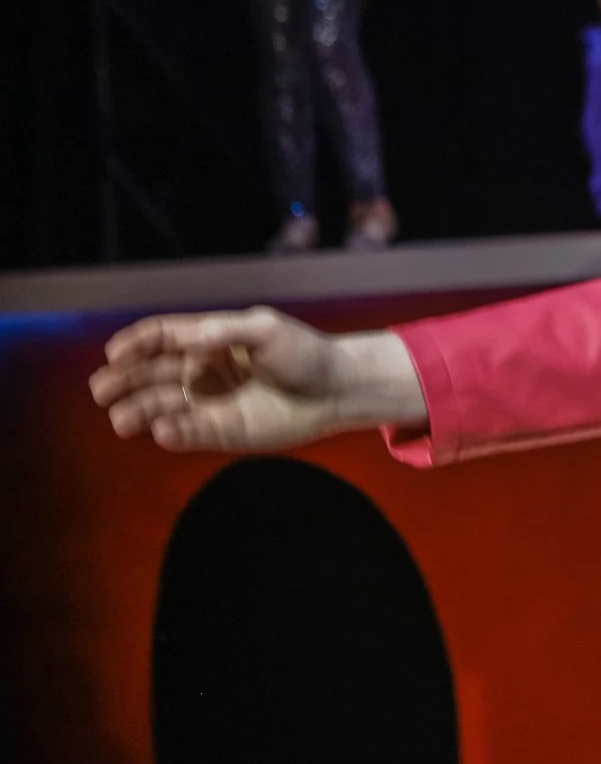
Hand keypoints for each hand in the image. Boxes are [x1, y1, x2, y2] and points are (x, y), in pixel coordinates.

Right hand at [90, 307, 422, 452]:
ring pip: (162, 407)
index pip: (162, 339)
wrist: (335, 389)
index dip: (135, 344)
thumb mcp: (266, 330)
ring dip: (139, 412)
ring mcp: (209, 403)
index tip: (114, 353)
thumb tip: (191, 338)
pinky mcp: (221, 431)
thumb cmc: (304, 352)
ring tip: (121, 420)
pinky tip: (162, 431)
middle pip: (151, 375)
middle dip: (124, 381)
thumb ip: (226, 332)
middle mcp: (202, 372)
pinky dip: (172, 433)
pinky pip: (187, 433)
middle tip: (102, 390)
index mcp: (209, 341)